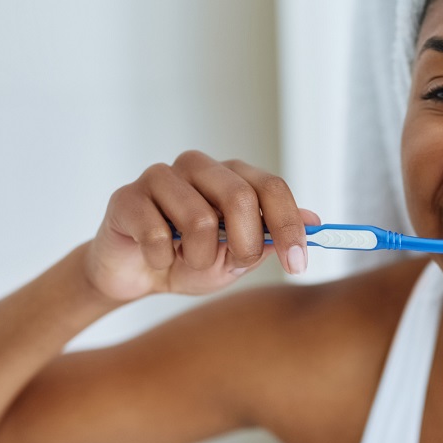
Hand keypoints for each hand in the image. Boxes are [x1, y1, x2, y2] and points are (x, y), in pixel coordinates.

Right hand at [84, 151, 320, 301]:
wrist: (135, 275)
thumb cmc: (188, 261)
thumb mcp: (237, 258)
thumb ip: (270, 238)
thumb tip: (315, 221)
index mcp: (231, 176)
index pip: (271, 188)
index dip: (288, 227)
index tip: (297, 264)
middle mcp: (198, 167)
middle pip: (240, 197)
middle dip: (244, 244)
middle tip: (233, 265)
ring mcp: (161, 177)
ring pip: (199, 219)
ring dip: (197, 257)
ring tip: (185, 261)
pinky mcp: (127, 196)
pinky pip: (157, 234)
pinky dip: (162, 259)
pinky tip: (156, 258)